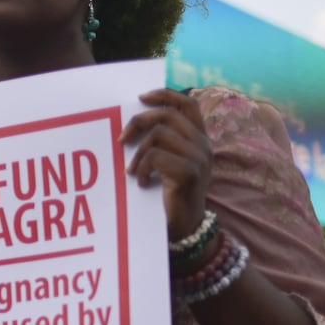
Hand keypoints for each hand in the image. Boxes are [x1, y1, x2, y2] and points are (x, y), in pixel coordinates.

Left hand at [123, 88, 212, 241]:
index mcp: (199, 139)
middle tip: (121, 139)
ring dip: (137, 154)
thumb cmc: (168, 197)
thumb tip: (132, 125)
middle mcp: (203, 145)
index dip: (165, 95)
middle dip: (139, 122)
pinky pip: (156, 157)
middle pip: (168, 115)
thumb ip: (160, 144)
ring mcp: (199, 158)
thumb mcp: (166, 165)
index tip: (141, 97)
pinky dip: (141, 169)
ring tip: (133, 172)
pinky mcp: (190, 173)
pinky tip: (141, 184)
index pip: (188, 104)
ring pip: (159, 136)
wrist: (183, 229)